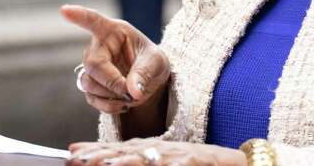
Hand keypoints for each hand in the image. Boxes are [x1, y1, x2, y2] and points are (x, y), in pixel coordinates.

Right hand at [61, 5, 170, 117]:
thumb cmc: (153, 62)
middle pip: (91, 63)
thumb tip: (133, 91)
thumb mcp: (157, 63)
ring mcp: (93, 66)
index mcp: (114, 31)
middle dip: (111, 81)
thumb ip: (145, 73)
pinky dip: (108, 106)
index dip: (79, 16)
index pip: (94, 21)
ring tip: (131, 96)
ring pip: (87, 82)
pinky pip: (91, 98)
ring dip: (109, 95)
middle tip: (130, 91)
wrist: (151, 81)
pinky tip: (123, 104)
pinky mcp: (92, 85)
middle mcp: (99, 46)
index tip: (65, 10)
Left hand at [67, 139, 245, 165]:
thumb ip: (145, 162)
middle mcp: (164, 151)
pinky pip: (174, 165)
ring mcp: (178, 156)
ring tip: (98, 165)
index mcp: (156, 151)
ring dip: (120, 161)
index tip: (72, 153)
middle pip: (127, 151)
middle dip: (99, 155)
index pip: (121, 149)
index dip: (96, 151)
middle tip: (75, 159)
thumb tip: (112, 164)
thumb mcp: (169, 164)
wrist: (240, 164)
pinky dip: (157, 165)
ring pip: (145, 157)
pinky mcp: (194, 162)